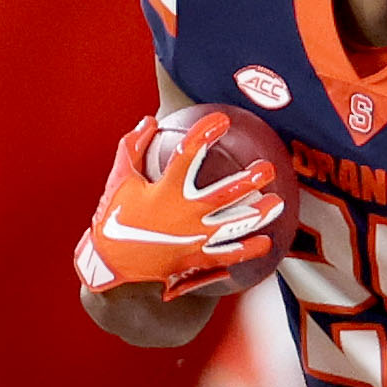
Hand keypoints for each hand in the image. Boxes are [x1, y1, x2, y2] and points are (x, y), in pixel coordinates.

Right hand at [74, 113, 283, 300]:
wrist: (111, 265)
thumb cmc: (114, 219)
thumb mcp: (120, 180)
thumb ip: (133, 148)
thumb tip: (149, 121)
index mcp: (165, 191)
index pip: (188, 154)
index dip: (205, 134)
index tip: (221, 121)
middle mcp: (184, 215)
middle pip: (224, 195)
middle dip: (249, 181)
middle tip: (267, 169)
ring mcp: (192, 239)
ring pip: (233, 226)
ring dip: (257, 214)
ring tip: (276, 203)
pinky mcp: (195, 259)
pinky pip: (227, 255)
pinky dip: (248, 250)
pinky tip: (266, 242)